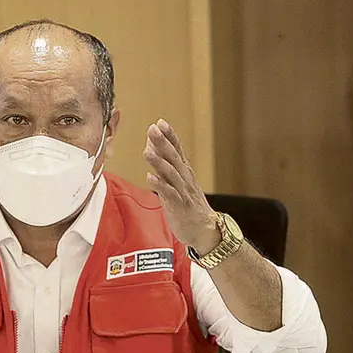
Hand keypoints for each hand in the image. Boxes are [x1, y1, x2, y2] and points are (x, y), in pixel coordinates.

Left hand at [143, 119, 219, 253]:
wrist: (205, 230)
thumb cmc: (188, 204)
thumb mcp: (176, 181)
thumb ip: (164, 164)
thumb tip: (151, 145)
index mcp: (184, 171)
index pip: (177, 149)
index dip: (169, 136)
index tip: (160, 122)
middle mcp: (185, 178)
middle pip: (174, 157)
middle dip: (163, 142)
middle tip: (153, 129)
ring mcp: (183, 192)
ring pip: (171, 174)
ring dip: (159, 162)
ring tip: (147, 151)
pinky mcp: (180, 206)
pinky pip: (170, 194)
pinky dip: (160, 185)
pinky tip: (150, 177)